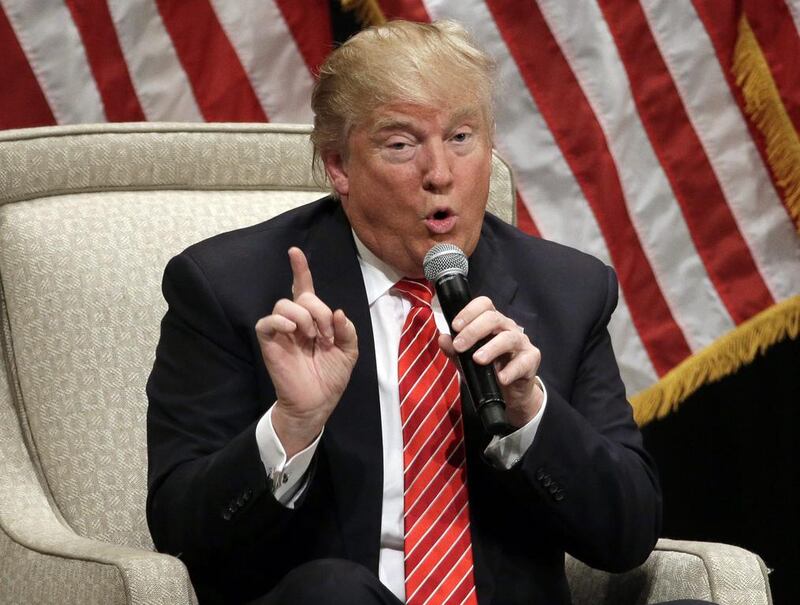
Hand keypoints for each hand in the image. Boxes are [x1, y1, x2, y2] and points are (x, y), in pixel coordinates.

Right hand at [255, 247, 357, 456]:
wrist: (317, 403)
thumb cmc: (330, 377)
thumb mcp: (349, 352)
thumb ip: (347, 331)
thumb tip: (339, 313)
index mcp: (314, 319)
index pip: (304, 288)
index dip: (299, 269)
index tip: (294, 251)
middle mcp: (296, 321)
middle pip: (302, 296)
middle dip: (320, 311)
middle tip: (327, 336)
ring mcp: (282, 331)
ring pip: (285, 305)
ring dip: (304, 317)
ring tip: (313, 338)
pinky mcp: (270, 342)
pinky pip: (267, 322)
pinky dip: (280, 321)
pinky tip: (293, 330)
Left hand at [439, 296, 542, 427]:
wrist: (508, 393)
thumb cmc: (487, 370)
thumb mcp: (466, 360)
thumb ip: (454, 350)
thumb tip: (442, 339)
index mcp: (492, 322)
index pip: (484, 305)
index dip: (469, 311)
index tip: (455, 326)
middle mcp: (508, 328)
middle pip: (494, 318)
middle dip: (474, 331)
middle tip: (460, 346)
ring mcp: (521, 342)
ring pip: (509, 338)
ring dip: (491, 348)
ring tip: (478, 360)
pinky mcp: (532, 359)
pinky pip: (523, 362)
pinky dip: (511, 370)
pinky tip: (501, 377)